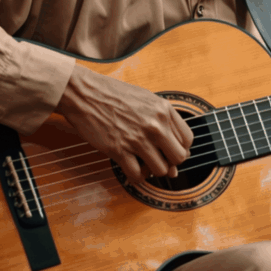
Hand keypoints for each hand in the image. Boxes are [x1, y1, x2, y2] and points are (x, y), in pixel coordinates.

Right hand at [55, 65, 193, 183]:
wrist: (83, 93)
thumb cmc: (113, 94)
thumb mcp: (146, 99)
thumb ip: (163, 121)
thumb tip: (176, 151)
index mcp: (164, 110)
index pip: (187, 140)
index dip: (180, 149)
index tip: (169, 151)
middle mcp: (155, 125)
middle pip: (178, 158)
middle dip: (170, 163)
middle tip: (158, 159)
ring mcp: (137, 138)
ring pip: (160, 170)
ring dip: (152, 171)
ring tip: (142, 163)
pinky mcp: (119, 150)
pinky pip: (137, 175)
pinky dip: (136, 176)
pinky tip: (131, 168)